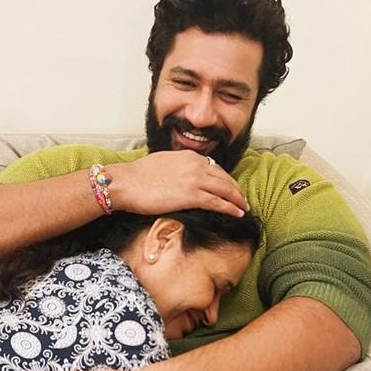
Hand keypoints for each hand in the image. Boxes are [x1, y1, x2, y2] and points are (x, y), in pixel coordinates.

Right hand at [110, 151, 247, 216]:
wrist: (126, 183)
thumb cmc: (138, 176)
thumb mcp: (163, 162)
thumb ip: (178, 166)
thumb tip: (183, 176)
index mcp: (189, 156)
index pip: (215, 168)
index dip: (225, 179)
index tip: (230, 187)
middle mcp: (196, 165)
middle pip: (224, 178)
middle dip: (236, 189)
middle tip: (242, 198)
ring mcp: (195, 180)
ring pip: (226, 190)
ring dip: (238, 200)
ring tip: (244, 207)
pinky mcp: (191, 196)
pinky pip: (218, 202)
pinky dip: (231, 208)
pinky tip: (238, 213)